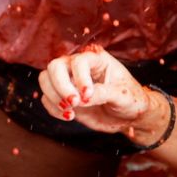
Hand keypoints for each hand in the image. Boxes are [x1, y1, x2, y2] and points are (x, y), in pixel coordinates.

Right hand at [38, 48, 152, 136]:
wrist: (128, 116)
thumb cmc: (131, 100)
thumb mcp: (122, 95)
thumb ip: (103, 93)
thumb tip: (82, 98)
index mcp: (97, 60)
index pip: (79, 61)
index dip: (80, 78)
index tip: (88, 96)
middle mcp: (79, 67)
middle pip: (55, 66)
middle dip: (60, 86)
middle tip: (74, 103)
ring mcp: (69, 81)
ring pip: (45, 79)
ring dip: (53, 96)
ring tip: (71, 111)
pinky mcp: (63, 97)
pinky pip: (46, 98)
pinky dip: (53, 108)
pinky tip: (70, 116)